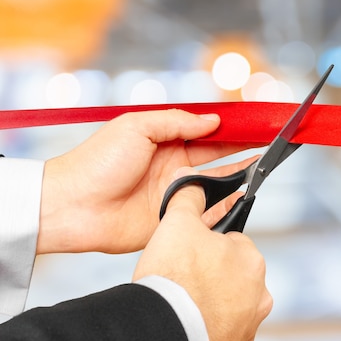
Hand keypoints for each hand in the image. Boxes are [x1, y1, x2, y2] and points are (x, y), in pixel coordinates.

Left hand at [38, 109, 255, 253]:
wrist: (72, 206)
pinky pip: (205, 212)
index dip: (230, 129)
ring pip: (215, 184)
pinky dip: (224, 206)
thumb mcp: (136, 127)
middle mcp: (174, 168)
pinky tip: (241, 196)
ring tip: (261, 166)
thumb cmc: (97, 161)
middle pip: (217, 158)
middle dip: (242, 150)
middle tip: (268, 145)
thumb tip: (212, 120)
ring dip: (238, 175)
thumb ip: (176, 122)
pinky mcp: (172, 220)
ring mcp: (174, 194)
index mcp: (165, 143)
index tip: (253, 125)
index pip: (206, 133)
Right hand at [133, 167, 272, 340]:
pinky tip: (189, 322)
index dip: (206, 246)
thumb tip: (191, 182)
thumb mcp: (177, 224)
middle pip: (231, 274)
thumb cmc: (174, 280)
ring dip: (211, 302)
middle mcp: (259, 293)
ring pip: (228, 304)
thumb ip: (188, 199)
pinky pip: (222, 330)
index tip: (188, 255)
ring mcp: (249, 324)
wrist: (163, 332)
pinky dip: (208, 326)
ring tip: (184, 302)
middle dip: (211, 274)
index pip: (231, 243)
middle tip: (183, 279)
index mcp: (251, 259)